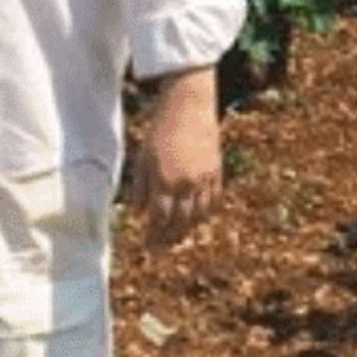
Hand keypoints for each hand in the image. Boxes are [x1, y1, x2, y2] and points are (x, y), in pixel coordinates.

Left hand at [130, 67, 221, 247]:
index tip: (147, 246)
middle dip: (169, 239)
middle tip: (161, 249)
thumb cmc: (161, 128)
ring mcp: (204, 179)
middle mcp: (186, 183)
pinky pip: (213, 202)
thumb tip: (139, 212)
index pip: (158, 218)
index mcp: (164, 179)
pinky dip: (205, 214)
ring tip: (177, 238)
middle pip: (179, 222)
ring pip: (198, 216)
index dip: (152, 235)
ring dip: (187, 230)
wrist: (190, 106)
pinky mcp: (216, 172)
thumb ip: (140, 186)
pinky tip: (197, 219)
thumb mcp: (143, 156)